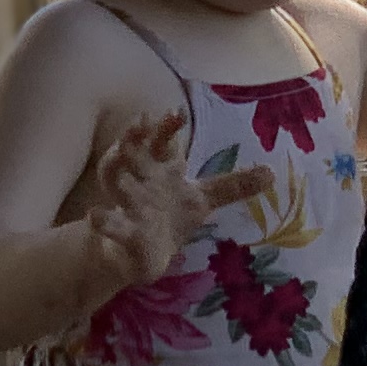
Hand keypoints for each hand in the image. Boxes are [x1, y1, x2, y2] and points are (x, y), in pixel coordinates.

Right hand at [73, 111, 252, 301]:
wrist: (137, 252)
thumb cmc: (168, 217)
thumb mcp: (202, 201)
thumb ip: (233, 186)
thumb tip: (272, 173)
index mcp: (159, 170)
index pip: (160, 143)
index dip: (166, 127)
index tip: (177, 112)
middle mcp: (139, 181)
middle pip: (132, 153)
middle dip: (134, 137)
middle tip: (140, 121)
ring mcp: (126, 205)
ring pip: (113, 181)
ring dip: (113, 166)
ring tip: (116, 154)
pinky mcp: (121, 233)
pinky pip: (108, 225)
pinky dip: (103, 221)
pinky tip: (94, 218)